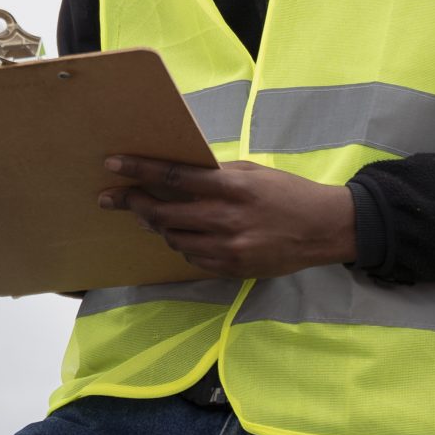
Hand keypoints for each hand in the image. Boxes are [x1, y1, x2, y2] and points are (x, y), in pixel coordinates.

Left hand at [98, 156, 356, 279]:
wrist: (323, 229)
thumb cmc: (287, 193)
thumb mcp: (253, 173)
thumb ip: (216, 175)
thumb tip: (178, 174)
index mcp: (232, 188)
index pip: (175, 177)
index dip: (140, 171)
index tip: (113, 165)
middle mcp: (226, 219)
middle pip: (165, 212)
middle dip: (133, 202)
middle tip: (112, 197)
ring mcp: (228, 248)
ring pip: (174, 238)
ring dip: (156, 225)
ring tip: (148, 214)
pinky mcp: (232, 269)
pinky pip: (192, 258)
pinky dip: (182, 244)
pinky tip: (181, 234)